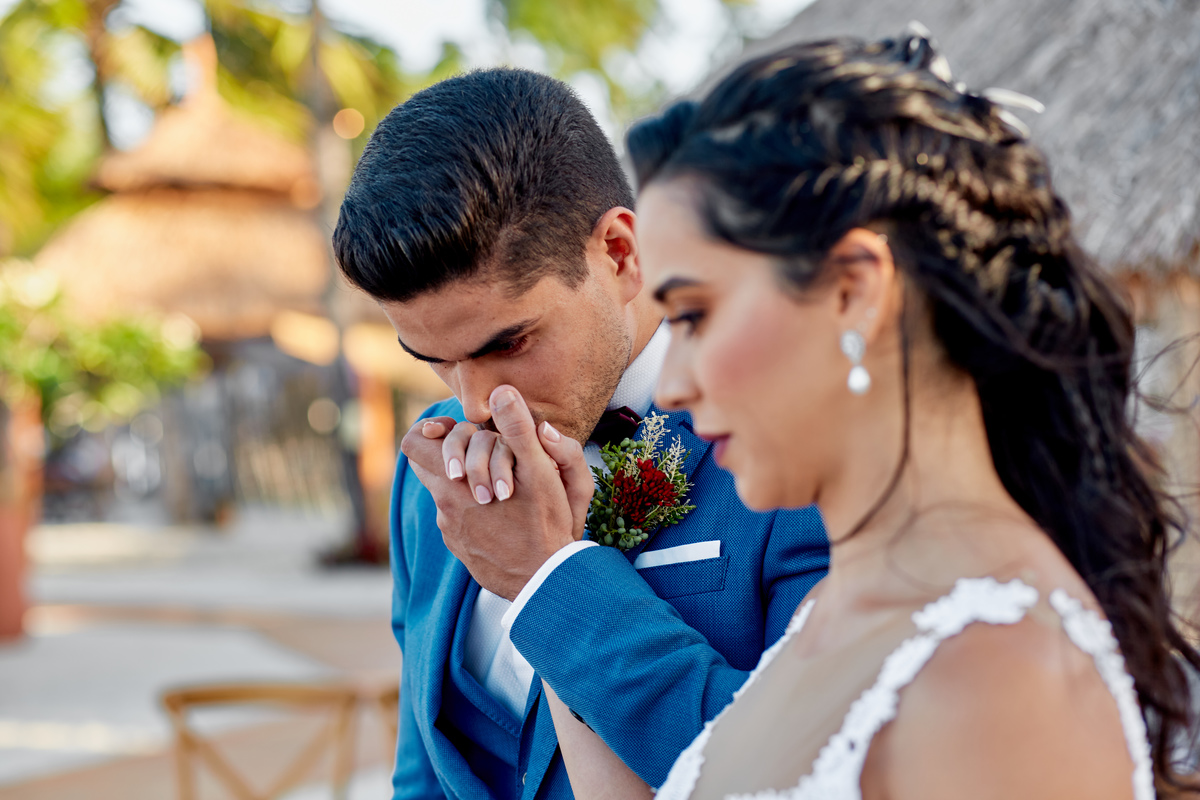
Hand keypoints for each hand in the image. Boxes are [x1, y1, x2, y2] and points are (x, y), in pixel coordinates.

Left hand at [399, 386, 592, 599]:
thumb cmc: (549, 526)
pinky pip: (457, 518)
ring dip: (469, 484)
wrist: (547, 583)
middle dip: (456, 454)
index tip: (459, 430)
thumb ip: (518, 429)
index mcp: (455, 482)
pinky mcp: (460, 548)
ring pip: (447, 492)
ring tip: (506, 490)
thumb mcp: (543, 473)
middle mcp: (444, 505)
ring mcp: (451, 529)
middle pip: (430, 465)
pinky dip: (475, 510)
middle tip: (489, 456)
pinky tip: (506, 517)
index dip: (433, 430)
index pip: (414, 443)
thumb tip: (501, 392)